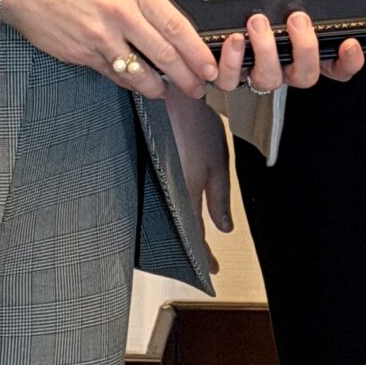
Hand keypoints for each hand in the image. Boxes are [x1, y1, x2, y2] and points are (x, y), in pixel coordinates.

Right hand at [0, 0, 216, 98]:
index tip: (208, 65)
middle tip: (198, 88)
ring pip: (140, 71)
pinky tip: (137, 85)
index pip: (176, 26)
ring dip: (158, 87)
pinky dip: (129, 82)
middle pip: (165, 54)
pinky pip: (114, 74)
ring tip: (167, 92)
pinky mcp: (83, 53)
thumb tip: (165, 25)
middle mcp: (121, 12)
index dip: (196, 51)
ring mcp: (101, 36)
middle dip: (186, 76)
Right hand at [167, 91, 233, 267]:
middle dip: (187, 248)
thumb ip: (220, 197)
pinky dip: (163, 209)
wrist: (165, 95)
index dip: (204, 256)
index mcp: (185, 194)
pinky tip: (169, 209)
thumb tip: (224, 228)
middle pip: (176, 231)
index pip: (195, 236)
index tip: (211, 269)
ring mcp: (150, 184)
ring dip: (174, 230)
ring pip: (163, 217)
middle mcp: (164, 193)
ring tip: (186, 239)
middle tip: (199, 259)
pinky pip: (153, 199)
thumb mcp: (218, 161)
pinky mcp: (141, 171)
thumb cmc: (193, 122)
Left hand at [215, 10, 365, 96]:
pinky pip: (232, 80)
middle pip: (306, 76)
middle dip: (303, 48)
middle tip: (297, 19)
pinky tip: (235, 40)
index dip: (349, 62)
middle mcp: (286, 70)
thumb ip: (301, 4)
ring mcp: (260, 75)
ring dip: (265, 50)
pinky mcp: (233, 77)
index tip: (349, 43)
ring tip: (258, 22)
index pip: (339, 68)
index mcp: (306, 57)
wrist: (221, 34)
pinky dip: (232, 62)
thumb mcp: (284, 8)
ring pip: (269, 79)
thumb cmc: (263, 16)